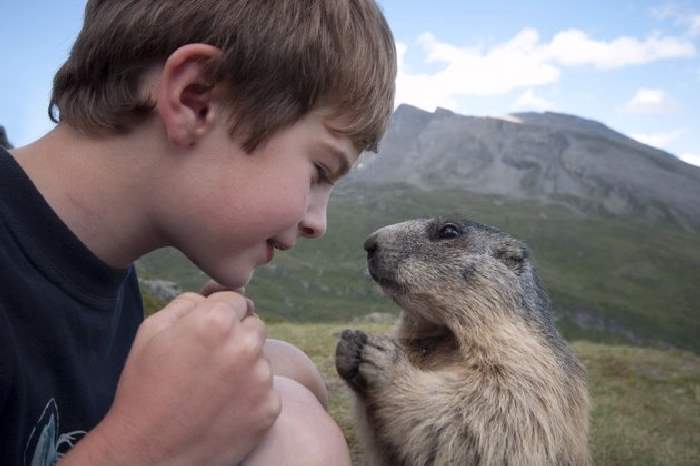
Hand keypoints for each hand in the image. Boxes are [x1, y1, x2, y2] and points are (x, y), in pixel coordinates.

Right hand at [70, 291, 279, 465]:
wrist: (148, 453)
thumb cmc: (145, 388)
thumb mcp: (151, 332)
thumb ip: (187, 302)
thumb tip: (211, 295)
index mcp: (216, 322)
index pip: (236, 300)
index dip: (219, 314)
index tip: (205, 333)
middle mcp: (245, 346)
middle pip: (254, 326)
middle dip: (237, 336)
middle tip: (209, 362)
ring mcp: (261, 380)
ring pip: (261, 359)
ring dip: (245, 367)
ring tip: (212, 389)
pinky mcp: (269, 409)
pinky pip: (267, 391)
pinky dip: (251, 397)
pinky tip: (223, 408)